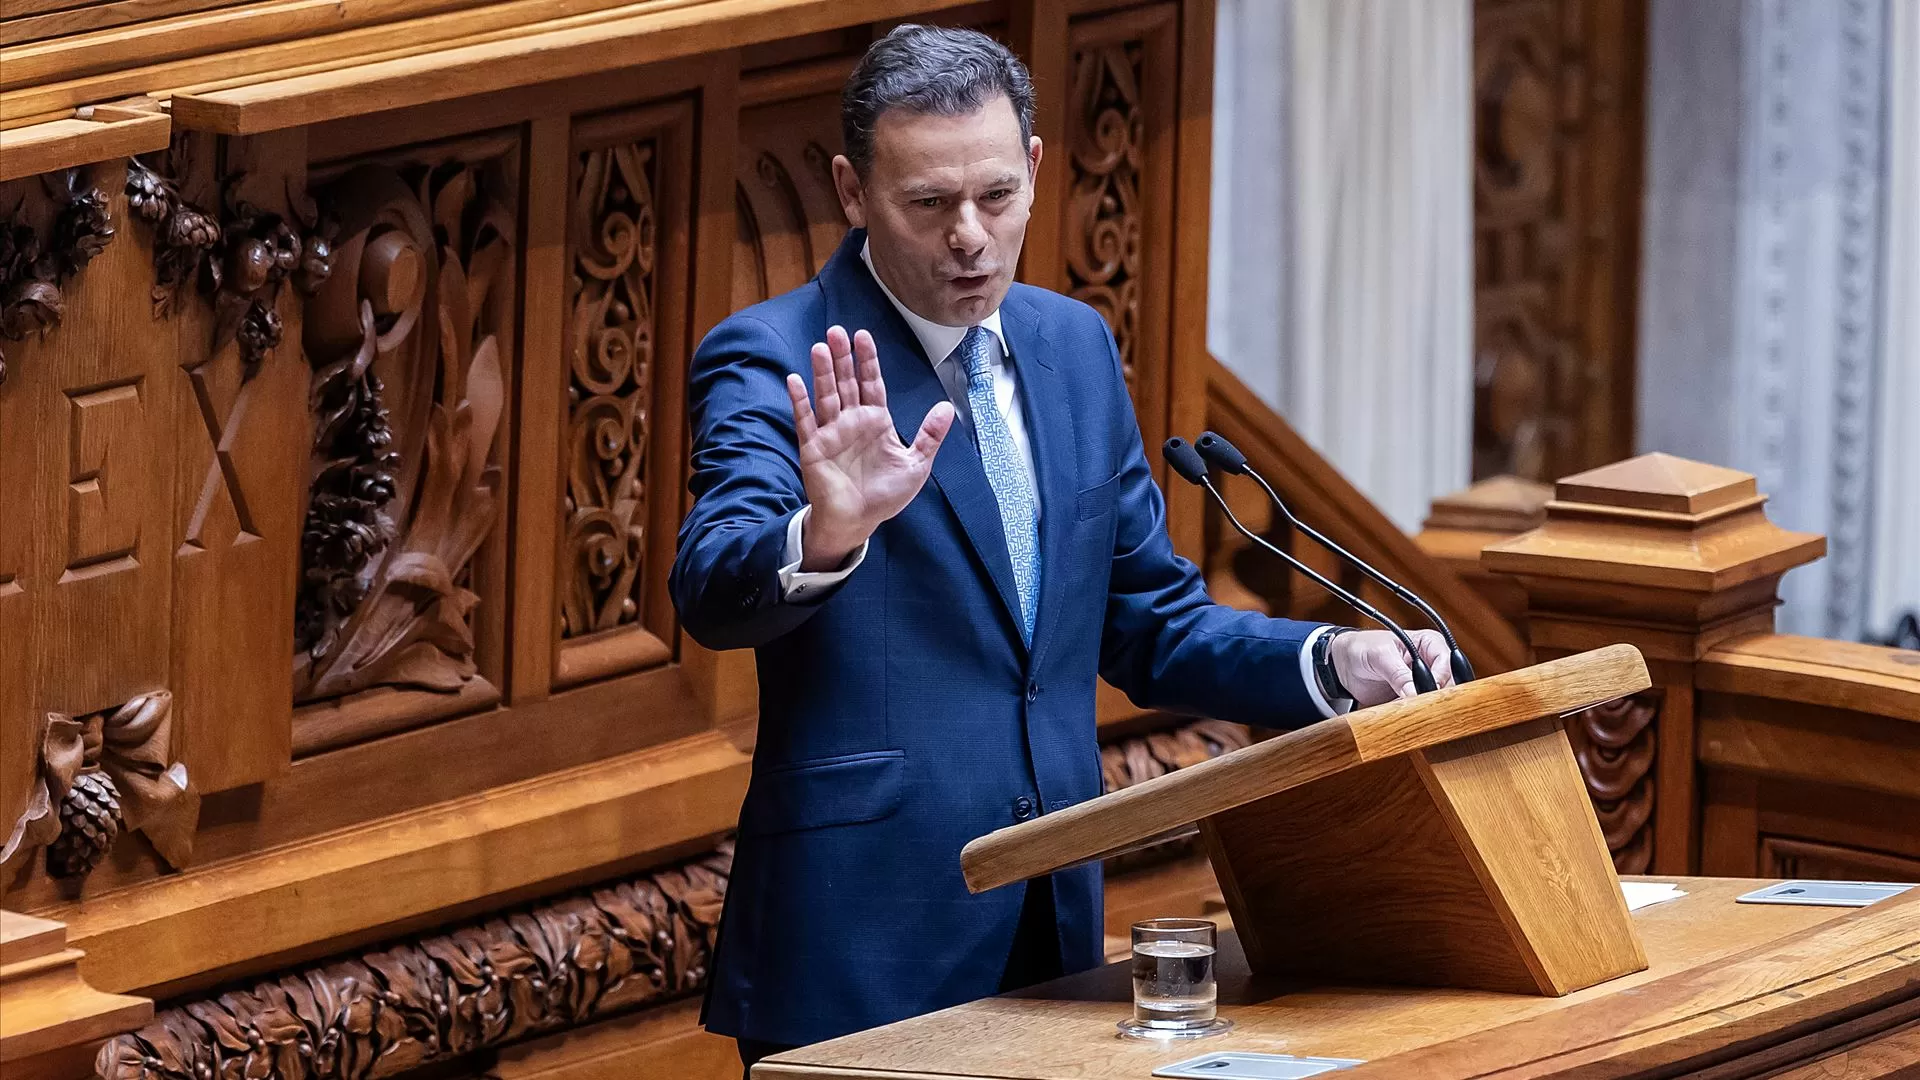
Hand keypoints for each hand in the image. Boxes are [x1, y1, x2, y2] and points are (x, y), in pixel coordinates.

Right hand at [788, 325, 955, 569]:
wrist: (857, 522)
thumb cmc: (884, 495)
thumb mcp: (916, 465)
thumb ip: (929, 435)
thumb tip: (947, 407)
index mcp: (876, 421)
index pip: (871, 383)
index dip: (868, 360)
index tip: (863, 336)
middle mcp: (851, 421)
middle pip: (846, 382)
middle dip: (843, 357)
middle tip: (837, 331)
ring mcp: (831, 433)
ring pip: (826, 395)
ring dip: (823, 372)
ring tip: (820, 347)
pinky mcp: (813, 448)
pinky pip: (805, 421)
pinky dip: (800, 401)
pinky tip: (795, 380)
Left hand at [1329, 628, 1454, 705]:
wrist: (1343, 665)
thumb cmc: (1361, 648)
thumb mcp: (1379, 655)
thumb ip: (1398, 674)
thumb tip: (1414, 693)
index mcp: (1429, 643)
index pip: (1446, 662)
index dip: (1438, 678)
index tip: (1426, 692)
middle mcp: (1432, 663)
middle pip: (1447, 684)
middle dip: (1432, 696)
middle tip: (1417, 705)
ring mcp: (1424, 683)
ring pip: (1437, 700)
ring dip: (1422, 708)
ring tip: (1403, 708)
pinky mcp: (1414, 699)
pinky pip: (1422, 710)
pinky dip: (1413, 715)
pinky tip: (1400, 715)